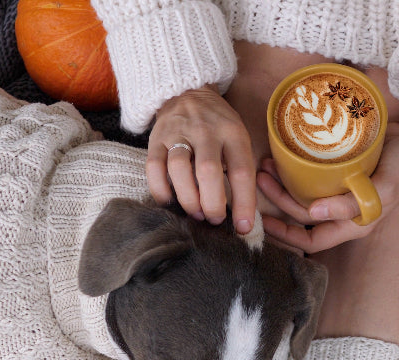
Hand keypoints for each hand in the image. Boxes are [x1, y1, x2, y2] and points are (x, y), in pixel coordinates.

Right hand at [146, 84, 256, 233]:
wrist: (187, 92)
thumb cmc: (218, 127)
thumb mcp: (237, 139)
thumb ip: (239, 171)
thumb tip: (244, 217)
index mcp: (232, 132)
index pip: (242, 170)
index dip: (244, 202)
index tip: (244, 227)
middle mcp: (205, 131)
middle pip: (208, 170)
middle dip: (212, 202)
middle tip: (215, 219)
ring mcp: (178, 133)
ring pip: (179, 169)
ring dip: (188, 198)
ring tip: (196, 214)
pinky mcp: (155, 139)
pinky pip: (153, 168)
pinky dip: (160, 190)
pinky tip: (170, 202)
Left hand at [259, 105, 398, 253]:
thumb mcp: (382, 189)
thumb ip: (350, 204)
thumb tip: (313, 214)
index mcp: (352, 224)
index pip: (311, 242)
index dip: (286, 236)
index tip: (264, 221)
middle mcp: (343, 211)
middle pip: (301, 214)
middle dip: (278, 199)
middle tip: (261, 177)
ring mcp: (340, 190)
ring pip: (303, 194)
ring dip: (282, 182)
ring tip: (267, 164)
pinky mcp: (339, 171)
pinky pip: (310, 175)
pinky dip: (295, 168)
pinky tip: (283, 155)